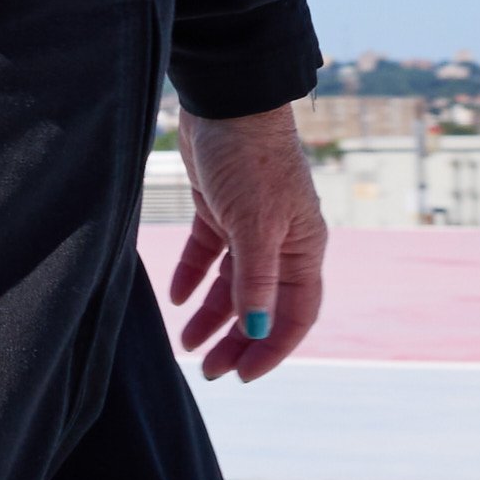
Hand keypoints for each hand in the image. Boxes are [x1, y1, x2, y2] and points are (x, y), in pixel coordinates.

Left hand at [169, 102, 326, 381]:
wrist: (229, 102)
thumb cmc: (253, 161)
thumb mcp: (256, 226)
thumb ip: (255, 280)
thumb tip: (255, 331)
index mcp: (303, 250)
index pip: (294, 314)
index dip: (271, 349)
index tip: (244, 376)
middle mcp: (281, 243)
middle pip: (261, 306)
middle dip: (237, 341)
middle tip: (208, 371)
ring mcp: (250, 226)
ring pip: (232, 285)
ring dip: (212, 316)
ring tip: (188, 344)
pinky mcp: (221, 209)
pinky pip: (208, 255)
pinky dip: (193, 277)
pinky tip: (175, 299)